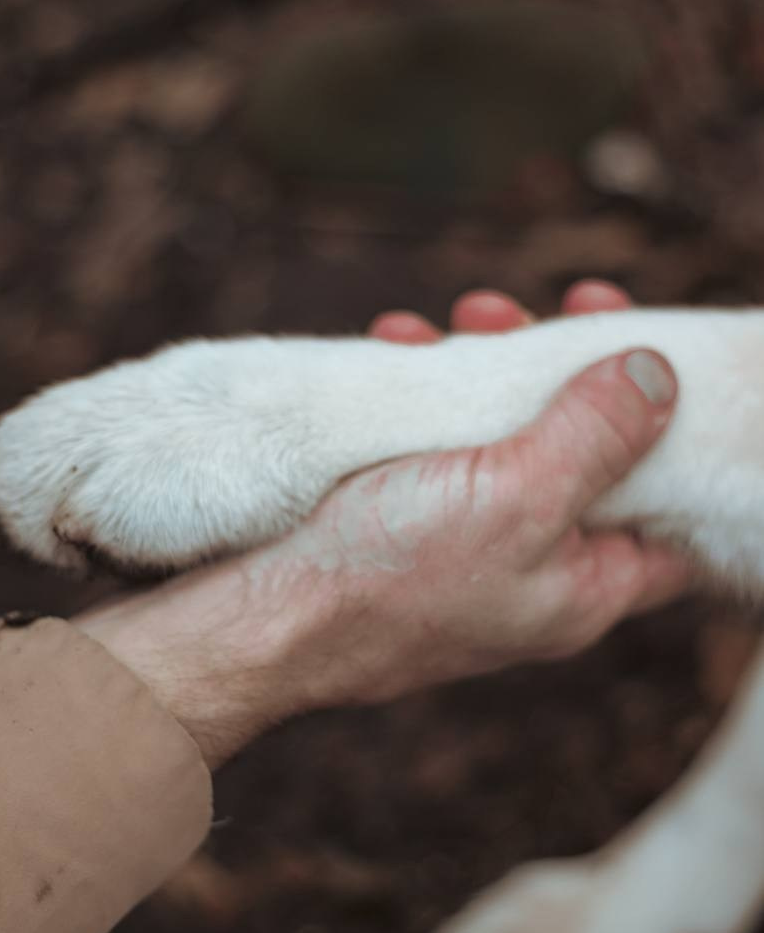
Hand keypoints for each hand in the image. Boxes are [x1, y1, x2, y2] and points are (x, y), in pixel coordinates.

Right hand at [78, 280, 688, 766]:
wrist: (252, 621)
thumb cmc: (383, 579)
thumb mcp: (515, 498)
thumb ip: (599, 436)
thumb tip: (661, 376)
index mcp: (584, 585)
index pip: (673, 510)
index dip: (680, 430)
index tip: (651, 351)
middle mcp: (534, 569)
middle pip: (588, 456)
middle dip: (568, 373)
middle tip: (549, 311)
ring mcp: (466, 545)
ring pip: (506, 440)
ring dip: (492, 368)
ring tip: (462, 319)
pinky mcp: (405, 521)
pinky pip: (436, 445)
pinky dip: (428, 391)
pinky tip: (398, 349)